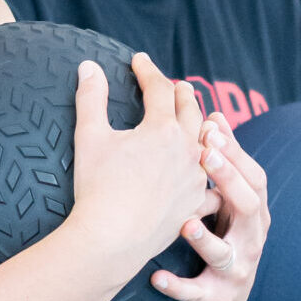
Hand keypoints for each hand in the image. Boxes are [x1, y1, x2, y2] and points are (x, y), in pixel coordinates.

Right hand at [67, 54, 208, 273]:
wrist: (113, 239)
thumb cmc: (97, 187)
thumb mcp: (89, 136)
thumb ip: (91, 98)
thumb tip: (89, 66)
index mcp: (162, 128)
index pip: (158, 88)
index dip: (148, 71)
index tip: (139, 61)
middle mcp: (187, 149)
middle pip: (190, 111)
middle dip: (180, 94)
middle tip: (175, 85)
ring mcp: (195, 178)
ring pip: (207, 146)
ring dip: (202, 129)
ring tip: (199, 123)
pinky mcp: (195, 205)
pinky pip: (212, 186)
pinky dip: (212, 176)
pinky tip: (211, 176)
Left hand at [151, 113, 269, 300]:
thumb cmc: (219, 240)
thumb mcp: (225, 204)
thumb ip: (222, 165)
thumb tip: (213, 114)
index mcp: (254, 213)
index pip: (254, 177)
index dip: (236, 152)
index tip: (211, 126)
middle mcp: (252, 240)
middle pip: (250, 207)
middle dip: (229, 180)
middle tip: (203, 155)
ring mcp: (237, 272)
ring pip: (226, 254)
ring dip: (205, 239)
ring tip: (185, 223)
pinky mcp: (218, 300)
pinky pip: (198, 293)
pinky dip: (178, 286)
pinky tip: (156, 277)